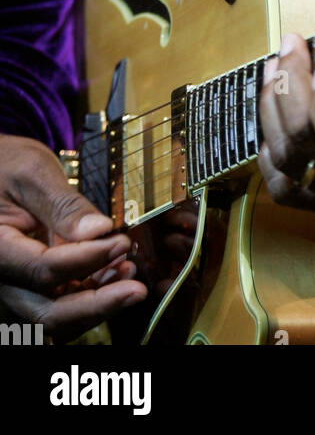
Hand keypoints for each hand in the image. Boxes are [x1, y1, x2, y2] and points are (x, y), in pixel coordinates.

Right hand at [0, 134, 146, 339]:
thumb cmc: (6, 166)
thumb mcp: (33, 173)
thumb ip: (63, 205)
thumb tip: (100, 231)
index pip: (41, 269)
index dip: (86, 260)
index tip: (120, 242)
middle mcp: (1, 277)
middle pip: (45, 312)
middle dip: (96, 305)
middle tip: (136, 289)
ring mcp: (16, 285)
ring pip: (55, 314)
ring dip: (96, 303)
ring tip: (129, 272)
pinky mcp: (33, 284)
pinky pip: (59, 301)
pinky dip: (90, 293)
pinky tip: (116, 270)